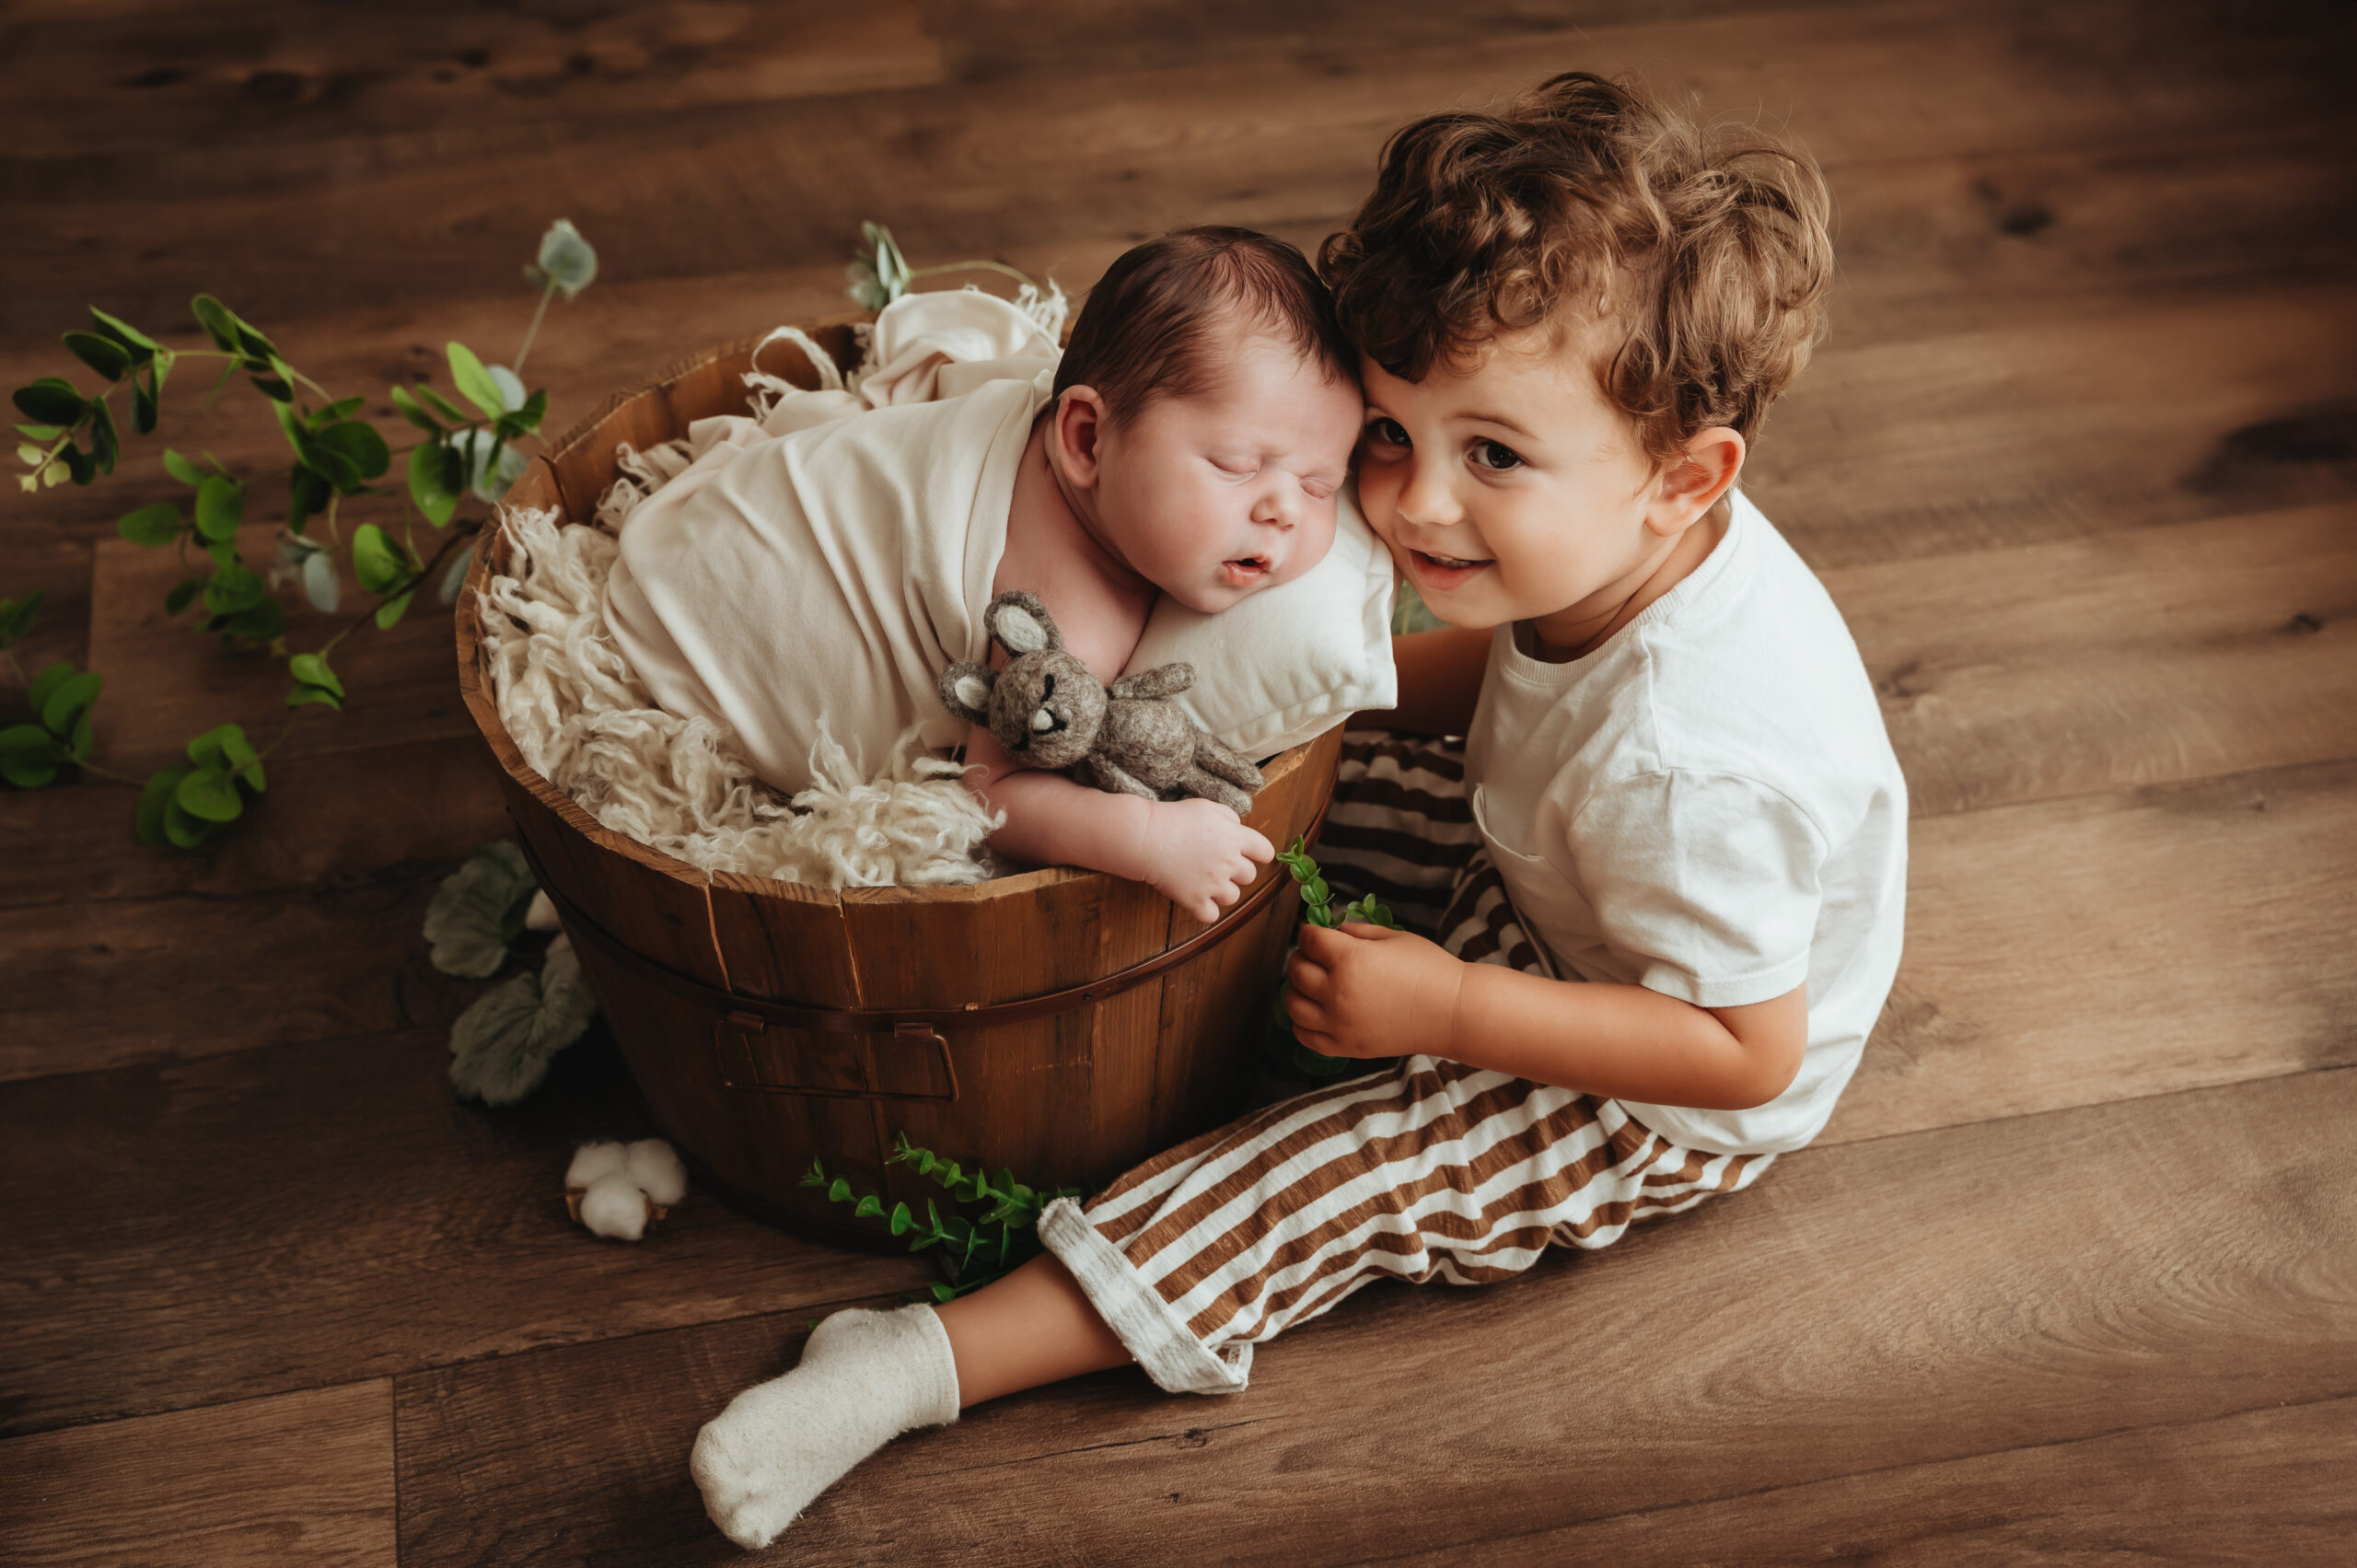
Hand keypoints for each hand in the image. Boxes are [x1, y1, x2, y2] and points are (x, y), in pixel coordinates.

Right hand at [1139, 798, 1273, 922]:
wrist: (1146, 837)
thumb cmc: (1175, 818)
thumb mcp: (1207, 806)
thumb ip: (1229, 817)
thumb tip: (1238, 829)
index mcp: (1235, 838)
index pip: (1265, 851)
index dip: (1259, 854)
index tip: (1252, 855)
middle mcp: (1229, 863)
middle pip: (1249, 876)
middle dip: (1237, 872)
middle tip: (1218, 865)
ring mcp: (1213, 884)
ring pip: (1232, 897)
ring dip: (1222, 891)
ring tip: (1205, 881)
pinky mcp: (1195, 900)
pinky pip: (1211, 916)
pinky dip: (1205, 910)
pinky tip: (1197, 899)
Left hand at [1286, 920, 1464, 1059]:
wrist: (1451, 1012)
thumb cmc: (1428, 969)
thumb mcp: (1393, 937)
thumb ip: (1356, 932)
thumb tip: (1330, 932)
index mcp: (1350, 959)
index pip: (1309, 941)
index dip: (1308, 933)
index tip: (1313, 934)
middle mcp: (1338, 991)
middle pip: (1296, 970)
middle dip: (1302, 957)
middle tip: (1313, 957)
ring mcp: (1340, 1023)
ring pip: (1293, 1004)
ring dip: (1296, 989)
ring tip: (1311, 985)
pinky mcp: (1346, 1046)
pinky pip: (1305, 1036)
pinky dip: (1301, 1023)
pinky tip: (1313, 1012)